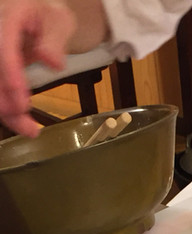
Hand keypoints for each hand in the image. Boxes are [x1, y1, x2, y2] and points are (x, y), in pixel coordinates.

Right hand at [0, 0, 75, 136]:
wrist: (36, 16)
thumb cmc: (47, 17)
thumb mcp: (58, 20)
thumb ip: (55, 39)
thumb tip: (52, 61)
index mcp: (6, 16)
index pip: (2, 48)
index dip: (10, 76)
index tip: (22, 103)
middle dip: (6, 102)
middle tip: (28, 125)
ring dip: (6, 113)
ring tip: (30, 130)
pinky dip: (7, 111)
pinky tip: (23, 125)